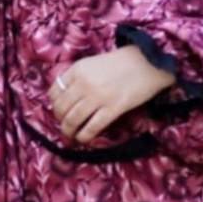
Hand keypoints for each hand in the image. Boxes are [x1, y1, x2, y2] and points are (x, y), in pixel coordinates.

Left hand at [48, 44, 176, 143]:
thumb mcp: (93, 63)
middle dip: (61, 121)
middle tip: (65, 127)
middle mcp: (84, 83)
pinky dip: (84, 136)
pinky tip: (84, 139)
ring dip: (69, 132)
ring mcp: (98, 96)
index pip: (54, 92)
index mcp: (78, 69)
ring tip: (72, 137)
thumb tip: (65, 97)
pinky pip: (92, 127)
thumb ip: (78, 77)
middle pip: (61, 108)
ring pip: (73, 120)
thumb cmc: (122, 63)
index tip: (60, 112)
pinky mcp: (113, 108)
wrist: (148, 62)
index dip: (54, 105)